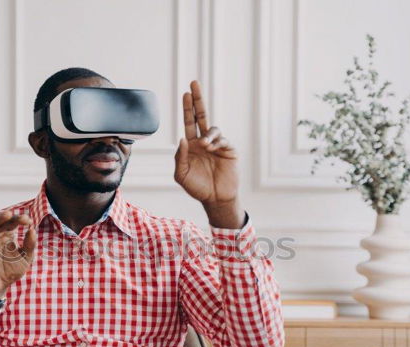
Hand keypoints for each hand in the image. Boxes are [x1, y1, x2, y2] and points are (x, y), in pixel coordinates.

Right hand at [0, 211, 36, 299]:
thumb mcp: (25, 258)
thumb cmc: (11, 271)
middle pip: (1, 220)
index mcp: (8, 234)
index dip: (20, 219)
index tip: (29, 221)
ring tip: (7, 215)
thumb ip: (29, 245)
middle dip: (10, 216)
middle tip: (21, 217)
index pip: (13, 222)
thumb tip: (32, 230)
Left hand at [175, 80, 243, 227]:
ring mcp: (217, 145)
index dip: (187, 108)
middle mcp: (204, 142)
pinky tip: (212, 149)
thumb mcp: (182, 174)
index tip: (186, 93)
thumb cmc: (197, 187)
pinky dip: (216, 142)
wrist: (215, 199)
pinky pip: (223, 140)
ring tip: (205, 145)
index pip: (188, 123)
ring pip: (212, 129)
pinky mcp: (229, 150)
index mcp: (191, 145)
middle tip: (194, 84)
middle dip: (198, 100)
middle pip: (201, 116)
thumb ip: (180, 157)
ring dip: (208, 134)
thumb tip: (182, 138)